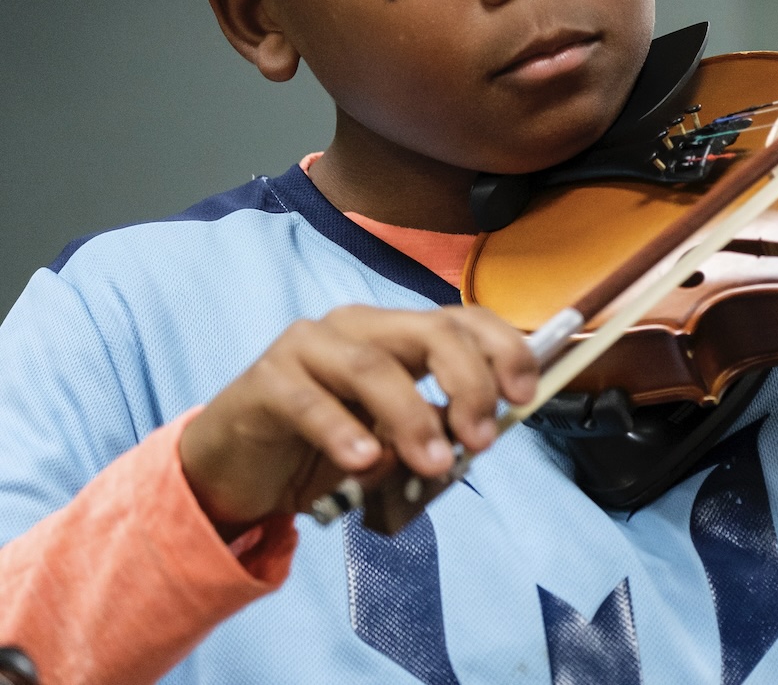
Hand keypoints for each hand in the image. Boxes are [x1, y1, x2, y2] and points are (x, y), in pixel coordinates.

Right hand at [178, 305, 538, 532]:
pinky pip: (310, 400)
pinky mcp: (265, 379)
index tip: (526, 395)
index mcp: (399, 333)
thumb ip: (434, 429)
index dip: (503, 350)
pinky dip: (342, 431)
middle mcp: (360, 326)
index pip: (464, 321)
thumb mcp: (393, 441)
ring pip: (374, 366)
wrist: (239, 469)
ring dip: (412, 417)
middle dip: (469, 383)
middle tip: (481, 440)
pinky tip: (363, 462)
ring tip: (433, 464)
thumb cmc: (326, 448)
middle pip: (431, 332)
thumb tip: (482, 434)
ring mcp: (309, 345)